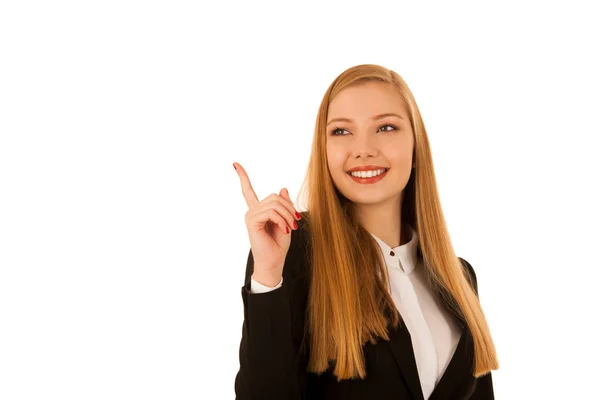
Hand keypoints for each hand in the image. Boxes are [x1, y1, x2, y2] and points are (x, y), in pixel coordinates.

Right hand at [234, 162, 300, 283]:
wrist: (274, 262)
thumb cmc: (278, 244)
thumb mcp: (286, 221)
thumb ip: (284, 205)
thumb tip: (282, 189)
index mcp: (259, 211)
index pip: (248, 190)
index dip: (243, 176)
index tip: (235, 164)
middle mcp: (252, 211)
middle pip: (274, 197)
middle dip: (289, 208)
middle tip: (296, 222)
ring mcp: (251, 216)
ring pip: (274, 204)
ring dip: (288, 215)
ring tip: (291, 228)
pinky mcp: (252, 221)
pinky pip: (271, 212)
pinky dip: (282, 220)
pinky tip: (285, 229)